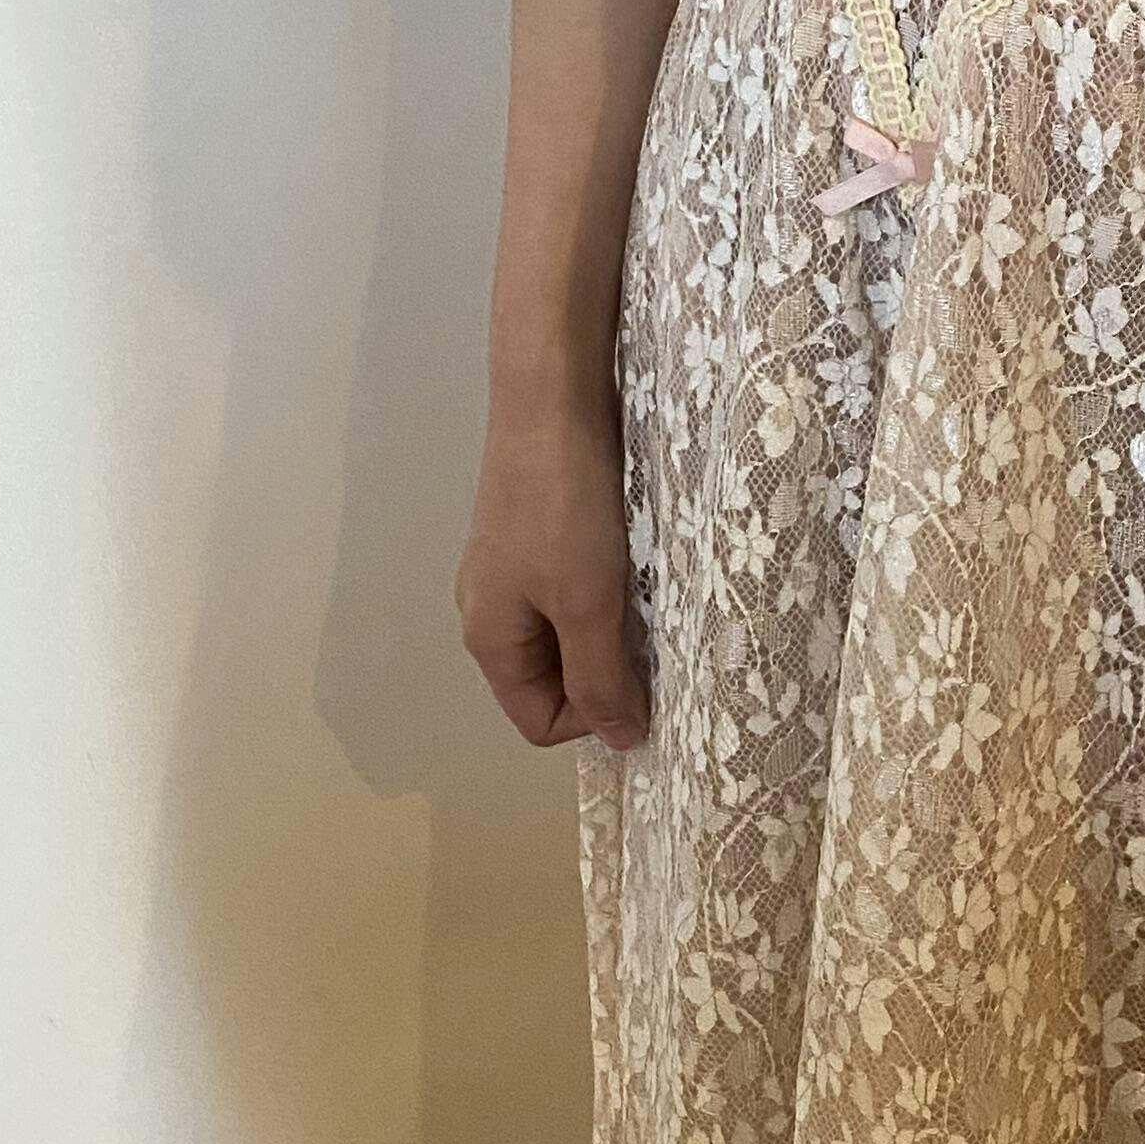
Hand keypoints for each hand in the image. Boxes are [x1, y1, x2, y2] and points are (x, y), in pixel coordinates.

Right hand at [456, 392, 649, 751]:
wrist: (551, 400)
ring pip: (568, 634)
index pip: (540, 722)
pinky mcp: (535, 536)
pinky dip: (606, 593)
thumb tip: (621, 742)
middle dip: (606, 674)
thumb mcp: (587, 603)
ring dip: (611, 632)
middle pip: (553, 682)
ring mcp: (511, 572)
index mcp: (490, 639)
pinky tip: (635, 567)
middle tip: (654, 643)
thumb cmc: (565, 508)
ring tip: (648, 603)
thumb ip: (601, 678)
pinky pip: (572, 593)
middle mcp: (491, 611)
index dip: (594, 718)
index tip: (643, 682)